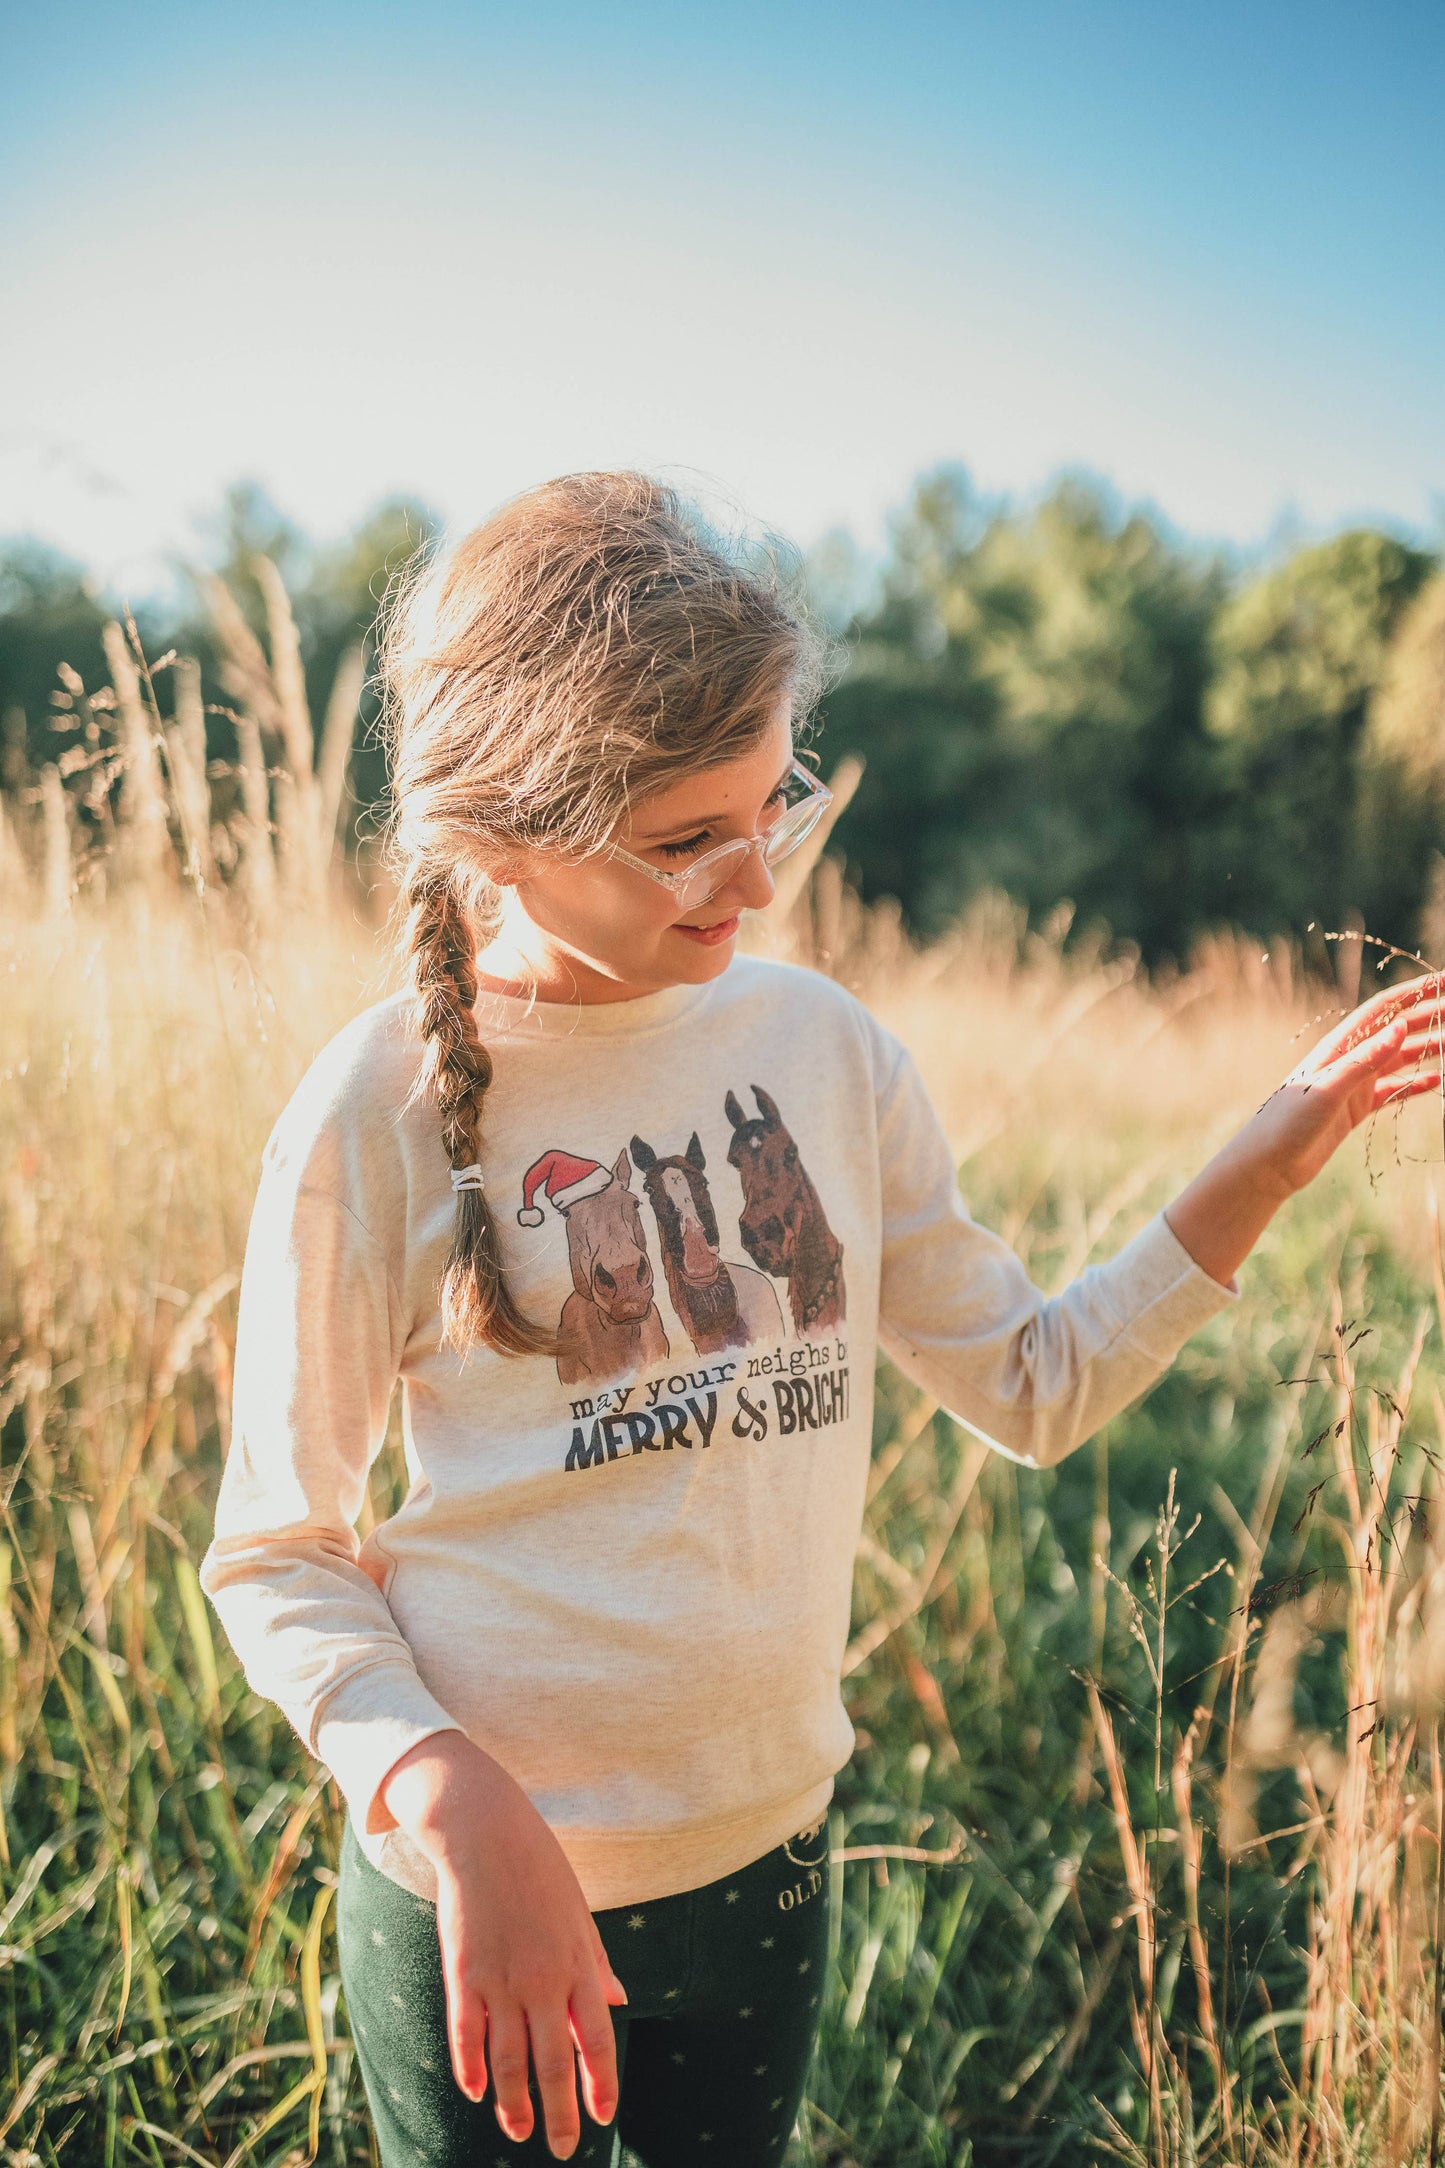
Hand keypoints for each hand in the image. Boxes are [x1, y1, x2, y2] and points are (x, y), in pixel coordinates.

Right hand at [377, 1731, 626, 2159]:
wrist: (487, 1833)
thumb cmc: (540, 1870)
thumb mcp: (580, 1915)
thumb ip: (597, 1963)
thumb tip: (618, 2000)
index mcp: (578, 1964)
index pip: (597, 2039)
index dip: (601, 2083)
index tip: (603, 2116)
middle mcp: (542, 1979)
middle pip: (554, 2061)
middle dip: (560, 2111)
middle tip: (561, 2148)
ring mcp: (500, 1979)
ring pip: (508, 2059)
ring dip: (514, 2102)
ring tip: (520, 2131)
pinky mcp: (462, 1973)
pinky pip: (465, 2034)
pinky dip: (470, 2067)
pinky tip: (476, 2091)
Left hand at [1163, 969, 1444, 1289]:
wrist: (1266, 1165)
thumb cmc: (1287, 1124)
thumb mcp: (1327, 1090)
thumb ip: (1364, 1061)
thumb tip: (1400, 1028)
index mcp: (1338, 1047)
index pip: (1384, 1010)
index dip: (1415, 993)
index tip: (1444, 981)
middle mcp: (1347, 1061)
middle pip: (1396, 1031)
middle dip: (1428, 1017)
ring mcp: (1352, 1086)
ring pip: (1398, 1060)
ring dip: (1427, 1050)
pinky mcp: (1354, 1110)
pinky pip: (1391, 1092)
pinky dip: (1414, 1085)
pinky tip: (1436, 1082)